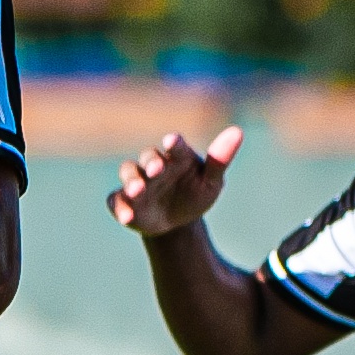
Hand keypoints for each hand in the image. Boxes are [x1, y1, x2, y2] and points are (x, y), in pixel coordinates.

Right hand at [109, 126, 244, 237]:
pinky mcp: (124, 200)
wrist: (176, 222)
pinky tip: (127, 217)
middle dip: (150, 162)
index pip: (176, 147)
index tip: (173, 141)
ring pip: (128, 172)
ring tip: (137, 191)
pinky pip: (117, 200)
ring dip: (131, 180)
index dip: (174, 144)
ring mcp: (137, 182)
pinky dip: (120, 207)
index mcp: (177, 157)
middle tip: (155, 170)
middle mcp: (154, 165)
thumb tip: (237, 131)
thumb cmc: (195, 194)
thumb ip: (220, 160)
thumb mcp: (211, 182)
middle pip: (148, 157)